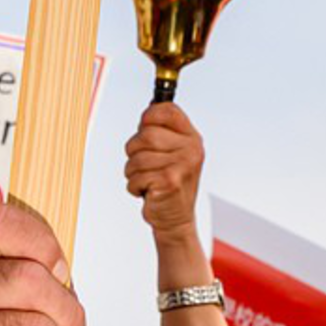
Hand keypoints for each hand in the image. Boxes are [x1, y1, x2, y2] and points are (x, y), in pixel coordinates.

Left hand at [123, 101, 206, 237]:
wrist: (176, 219)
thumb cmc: (168, 182)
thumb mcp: (172, 152)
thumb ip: (162, 130)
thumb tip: (150, 107)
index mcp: (191, 137)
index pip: (166, 110)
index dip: (148, 117)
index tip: (145, 129)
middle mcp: (191, 149)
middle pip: (145, 135)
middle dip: (134, 151)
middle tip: (144, 164)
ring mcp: (182, 165)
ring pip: (136, 157)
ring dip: (133, 171)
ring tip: (147, 180)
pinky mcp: (169, 182)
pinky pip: (135, 176)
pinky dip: (134, 186)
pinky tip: (148, 191)